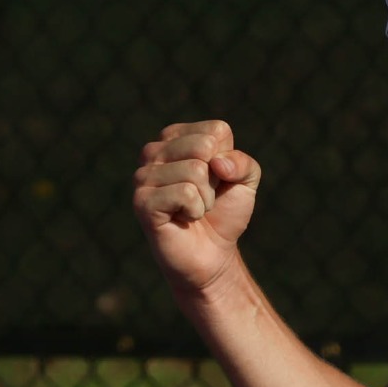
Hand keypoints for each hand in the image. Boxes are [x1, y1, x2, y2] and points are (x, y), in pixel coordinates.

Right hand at [133, 120, 261, 295]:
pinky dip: (195, 210)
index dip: (227, 161)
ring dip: (206, 198)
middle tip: (204, 197)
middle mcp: (154, 151)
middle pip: (204, 146)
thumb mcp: (245, 182)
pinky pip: (185, 193)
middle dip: (216, 179)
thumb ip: (243, 162)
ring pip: (196, 170)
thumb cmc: (223, 214)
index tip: (216, 181)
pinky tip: (183, 218)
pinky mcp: (142, 201)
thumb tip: (218, 162)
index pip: (216, 131)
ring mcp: (143, 176)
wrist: (212, 255)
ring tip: (193, 210)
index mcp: (174, 137)